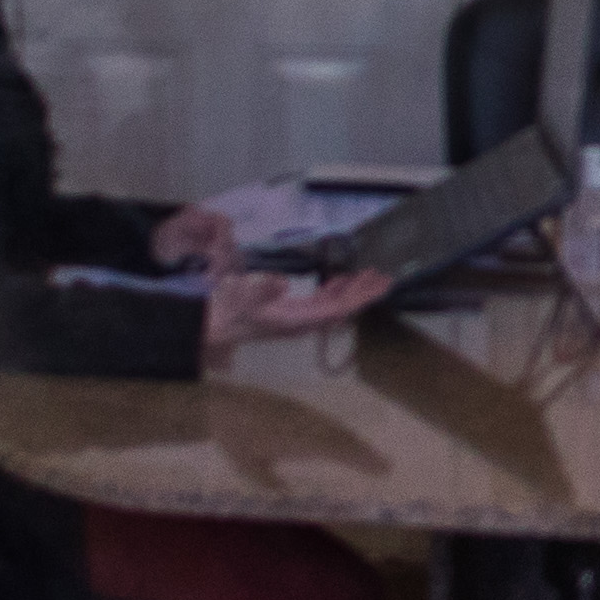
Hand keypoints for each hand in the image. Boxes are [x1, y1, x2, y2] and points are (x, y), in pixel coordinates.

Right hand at [199, 261, 397, 353]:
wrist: (215, 325)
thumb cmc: (229, 312)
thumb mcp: (242, 299)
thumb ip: (262, 291)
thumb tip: (281, 283)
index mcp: (297, 321)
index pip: (337, 311)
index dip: (359, 299)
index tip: (378, 288)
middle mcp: (303, 322)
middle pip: (342, 308)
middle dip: (363, 293)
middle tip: (385, 277)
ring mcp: (299, 318)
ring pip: (333, 305)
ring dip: (351, 290)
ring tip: (370, 274)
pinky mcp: (292, 313)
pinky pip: (320, 303)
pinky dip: (333, 291)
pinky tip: (341, 280)